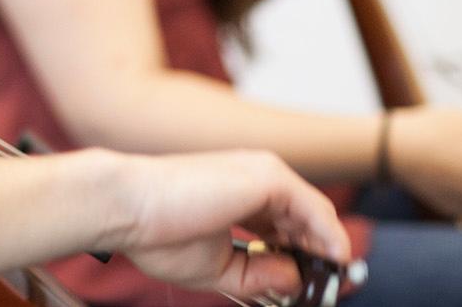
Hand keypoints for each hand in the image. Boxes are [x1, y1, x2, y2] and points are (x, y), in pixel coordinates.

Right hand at [111, 150, 352, 301]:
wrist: (126, 207)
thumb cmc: (156, 233)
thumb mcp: (217, 268)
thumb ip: (258, 273)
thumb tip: (296, 278)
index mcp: (239, 197)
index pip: (287, 227)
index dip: (306, 257)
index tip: (318, 286)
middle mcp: (254, 180)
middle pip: (307, 221)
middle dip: (324, 258)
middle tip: (335, 288)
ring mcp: (262, 174)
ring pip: (316, 215)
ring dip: (329, 252)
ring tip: (333, 282)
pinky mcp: (267, 177)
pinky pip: (316, 211)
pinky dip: (331, 238)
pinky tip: (334, 262)